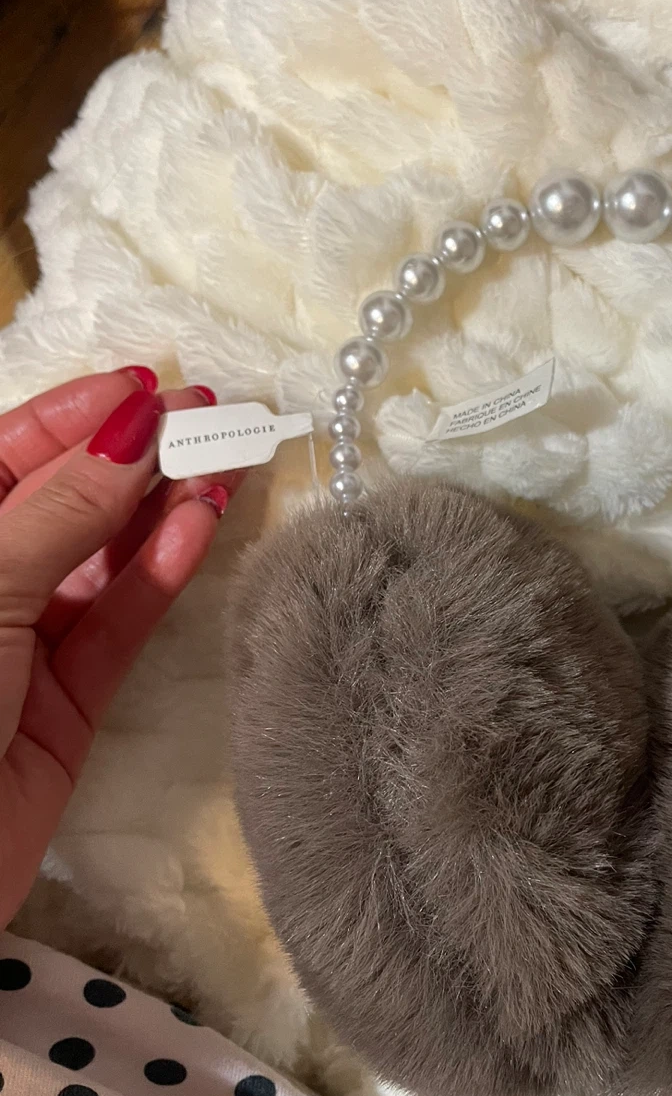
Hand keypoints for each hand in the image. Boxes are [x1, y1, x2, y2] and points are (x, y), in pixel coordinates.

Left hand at [0, 369, 240, 927]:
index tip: (149, 387)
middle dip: (135, 458)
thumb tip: (137, 425)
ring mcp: (21, 646)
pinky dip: (160, 578)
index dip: (74, 416)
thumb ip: (61, 509)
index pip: (4, 453)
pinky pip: (119, 626)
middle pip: (65, 502)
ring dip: (161, 513)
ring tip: (226, 465)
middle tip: (214, 419)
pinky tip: (196, 531)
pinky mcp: (67, 707)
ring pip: (102, 562)